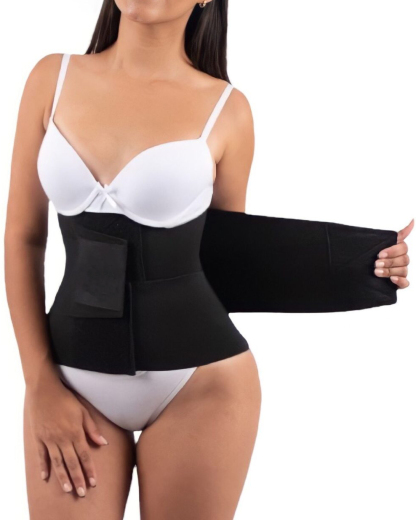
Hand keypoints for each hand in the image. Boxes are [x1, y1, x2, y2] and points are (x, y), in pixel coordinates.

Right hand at [26, 374, 108, 496]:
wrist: (44, 391)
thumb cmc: (66, 399)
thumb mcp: (83, 411)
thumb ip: (92, 429)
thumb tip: (103, 443)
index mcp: (75, 432)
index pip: (84, 455)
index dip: (89, 469)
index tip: (94, 482)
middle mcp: (62, 438)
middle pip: (71, 462)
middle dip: (78, 478)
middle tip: (82, 492)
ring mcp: (49, 439)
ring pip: (57, 462)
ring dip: (63, 477)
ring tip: (68, 489)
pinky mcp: (39, 437)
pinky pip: (41, 455)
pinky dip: (43, 467)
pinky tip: (46, 477)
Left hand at [374, 218, 412, 288]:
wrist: (357, 271)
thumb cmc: (367, 255)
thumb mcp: (375, 243)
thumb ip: (393, 235)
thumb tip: (412, 220)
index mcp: (396, 248)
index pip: (402, 247)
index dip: (392, 251)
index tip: (380, 254)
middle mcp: (400, 259)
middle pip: (404, 259)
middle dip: (389, 261)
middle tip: (376, 263)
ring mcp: (400, 271)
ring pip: (403, 270)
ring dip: (390, 271)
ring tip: (376, 272)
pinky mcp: (399, 282)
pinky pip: (405, 282)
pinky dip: (400, 281)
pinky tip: (392, 279)